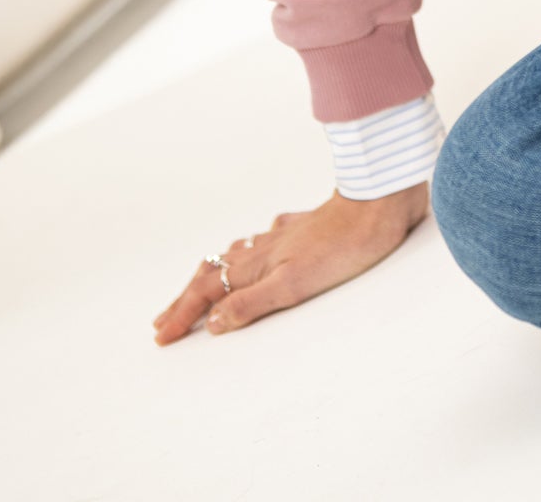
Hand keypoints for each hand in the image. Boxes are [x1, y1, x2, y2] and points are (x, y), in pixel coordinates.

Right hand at [152, 182, 429, 343]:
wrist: (378, 203)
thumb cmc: (342, 247)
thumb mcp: (294, 284)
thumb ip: (252, 302)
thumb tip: (212, 323)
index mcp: (258, 262)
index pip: (208, 291)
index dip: (183, 314)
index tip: (161, 338)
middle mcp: (265, 246)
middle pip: (214, 272)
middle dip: (187, 298)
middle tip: (163, 319)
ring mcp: (286, 234)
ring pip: (238, 254)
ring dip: (214, 272)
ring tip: (199, 283)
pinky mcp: (308, 226)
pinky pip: (268, 236)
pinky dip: (252, 246)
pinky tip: (259, 241)